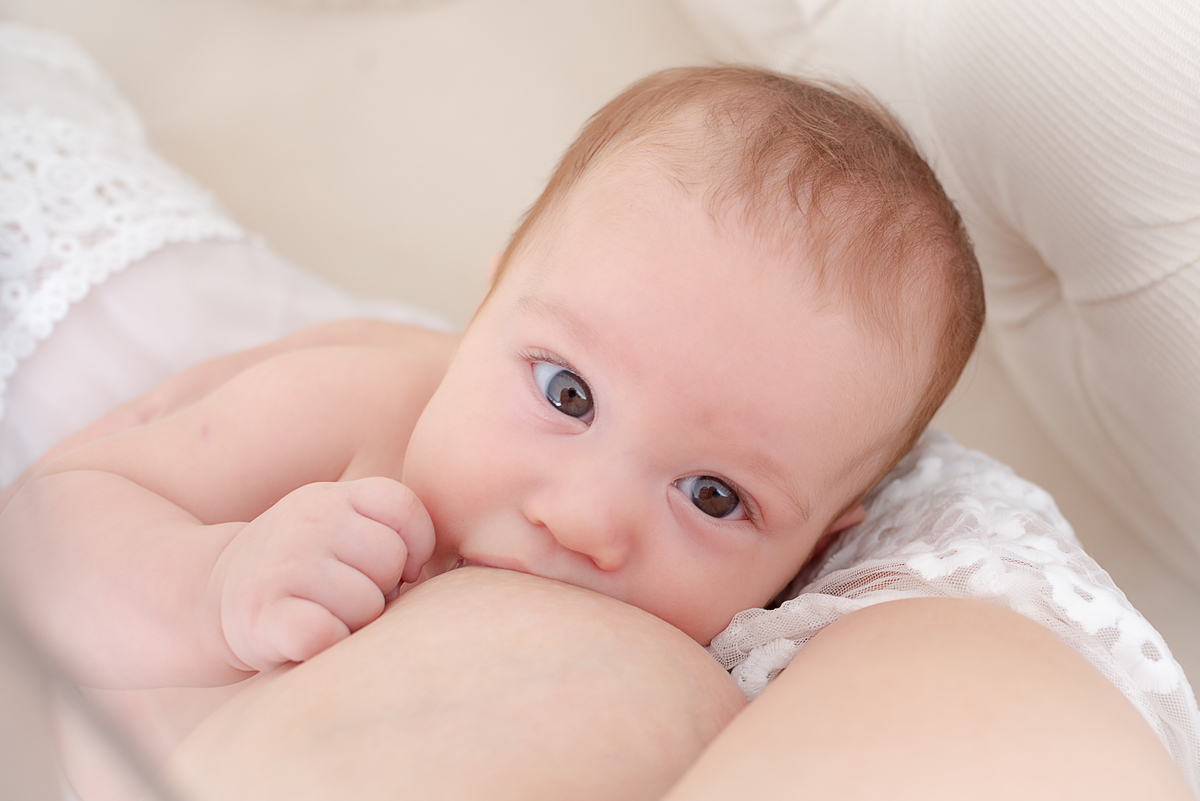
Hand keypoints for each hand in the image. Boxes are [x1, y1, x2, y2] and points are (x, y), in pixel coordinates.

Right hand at [214, 478, 434, 672]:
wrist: (210, 596)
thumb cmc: (302, 570)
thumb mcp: (342, 529)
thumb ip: (393, 535)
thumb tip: (444, 573)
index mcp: (334, 497)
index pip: (406, 511)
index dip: (413, 548)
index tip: (393, 570)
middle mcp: (308, 520)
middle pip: (391, 562)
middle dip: (380, 590)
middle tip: (344, 597)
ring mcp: (284, 564)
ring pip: (366, 604)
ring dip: (353, 622)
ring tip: (321, 614)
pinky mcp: (263, 614)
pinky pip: (325, 634)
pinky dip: (325, 644)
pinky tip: (306, 637)